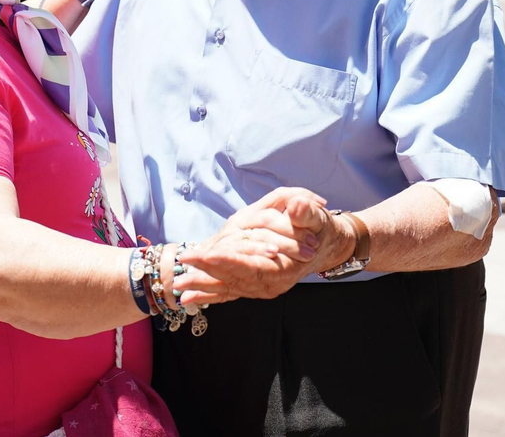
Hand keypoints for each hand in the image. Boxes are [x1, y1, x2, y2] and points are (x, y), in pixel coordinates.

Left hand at [172, 187, 338, 304]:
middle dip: (206, 276)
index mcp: (284, 267)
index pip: (251, 266)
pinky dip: (212, 296)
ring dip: (204, 288)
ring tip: (178, 290)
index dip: (226, 261)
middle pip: (234, 280)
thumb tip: (296, 207)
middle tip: (180, 272)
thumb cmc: (320, 229)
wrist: (325, 246)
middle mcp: (271, 283)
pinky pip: (232, 293)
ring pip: (230, 289)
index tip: (203, 255)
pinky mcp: (256, 286)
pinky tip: (191, 298)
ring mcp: (263, 288)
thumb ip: (306, 213)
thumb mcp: (317, 216)